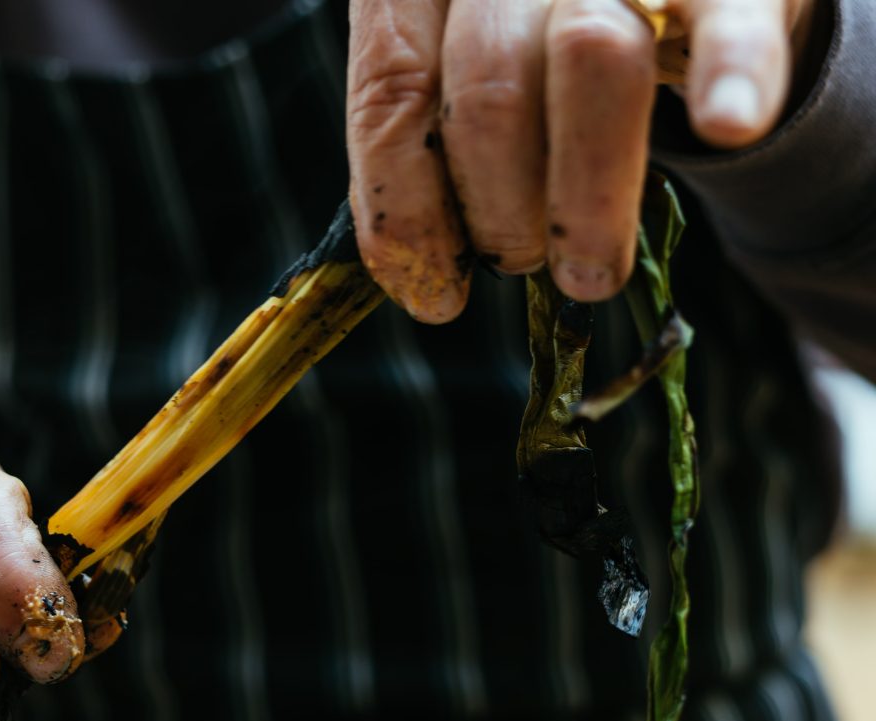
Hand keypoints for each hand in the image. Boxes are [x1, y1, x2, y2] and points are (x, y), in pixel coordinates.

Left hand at [346, 0, 815, 317]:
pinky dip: (733, 69)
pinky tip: (726, 124)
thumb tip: (413, 270)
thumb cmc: (534, 45)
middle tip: (516, 261)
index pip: (393, 82)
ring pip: (590, 57)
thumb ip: (421, 142)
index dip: (404, 203)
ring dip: (584, 197)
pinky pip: (729, 17)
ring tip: (588, 271)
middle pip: (488, 85)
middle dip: (497, 208)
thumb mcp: (454, 77)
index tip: (428, 288)